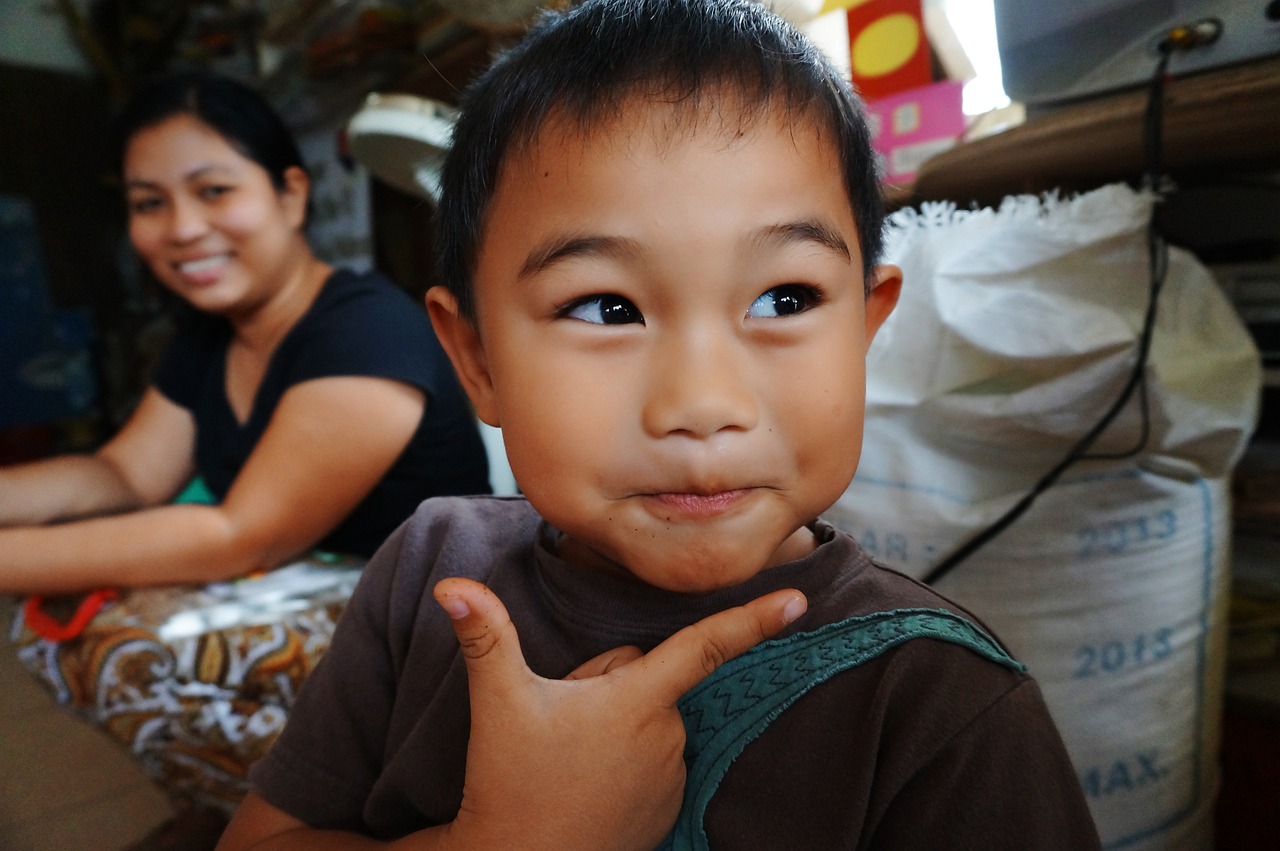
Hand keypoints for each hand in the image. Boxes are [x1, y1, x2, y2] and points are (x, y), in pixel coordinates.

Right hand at [432, 577, 806, 850]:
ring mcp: (672, 775)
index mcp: (637, 700)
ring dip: (615, 722)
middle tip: (562, 720)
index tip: (799, 602)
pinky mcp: (668, 807)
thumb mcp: (498, 702)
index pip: (704, 647)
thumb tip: (451, 586)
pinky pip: (654, 755)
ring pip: (647, 716)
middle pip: (645, 674)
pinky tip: (589, 781)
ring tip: (572, 756)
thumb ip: (485, 636)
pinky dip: (626, 758)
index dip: (753, 620)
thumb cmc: (510, 782)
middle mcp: (667, 736)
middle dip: (607, 683)